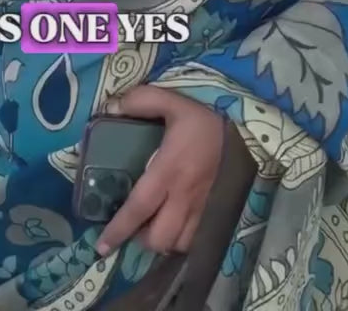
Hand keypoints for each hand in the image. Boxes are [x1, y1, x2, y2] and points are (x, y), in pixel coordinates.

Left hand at [96, 85, 224, 256]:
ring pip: (176, 245)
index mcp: (169, 170)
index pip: (139, 208)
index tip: (101, 246)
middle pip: (158, 238)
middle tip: (134, 224)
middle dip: (141, 240)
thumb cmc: (204, 119)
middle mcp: (184, 197)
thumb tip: (110, 109)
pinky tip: (174, 226)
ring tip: (153, 226)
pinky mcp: (215, 213)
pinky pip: (194, 242)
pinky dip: (181, 241)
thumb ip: (140, 101)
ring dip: (161, 242)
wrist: (246, 132)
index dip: (119, 229)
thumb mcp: (172, 101)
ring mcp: (201, 209)